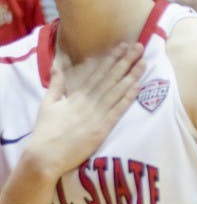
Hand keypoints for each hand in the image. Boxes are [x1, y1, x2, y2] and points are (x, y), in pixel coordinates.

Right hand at [23, 43, 144, 180]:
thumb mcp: (47, 104)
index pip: (98, 74)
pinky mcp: (102, 130)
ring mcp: (96, 116)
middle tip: (139, 47)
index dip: (111, 59)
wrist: (45, 156)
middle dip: (126, 62)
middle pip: (111, 79)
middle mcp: (88, 102)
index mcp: (76, 96)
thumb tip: (57, 66)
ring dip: (131, 76)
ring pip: (117, 92)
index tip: (122, 47)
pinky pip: (117, 111)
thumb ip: (56, 85)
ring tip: (143, 62)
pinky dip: (128, 98)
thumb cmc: (46, 132)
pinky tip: (138, 87)